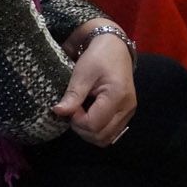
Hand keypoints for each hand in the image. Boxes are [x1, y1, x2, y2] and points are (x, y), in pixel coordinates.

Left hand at [52, 32, 136, 147]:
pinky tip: (90, 114)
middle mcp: (127, 108)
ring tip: (81, 113)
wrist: (115, 48)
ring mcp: (129, 112)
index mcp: (117, 96)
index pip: (93, 124)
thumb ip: (72, 95)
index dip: (77, 120)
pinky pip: (110, 133)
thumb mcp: (82, 73)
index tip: (71, 105)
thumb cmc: (98, 57)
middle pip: (100, 136)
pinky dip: (97, 129)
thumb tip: (58, 112)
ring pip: (106, 138)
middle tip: (74, 110)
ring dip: (89, 131)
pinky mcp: (126, 114)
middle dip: (82, 128)